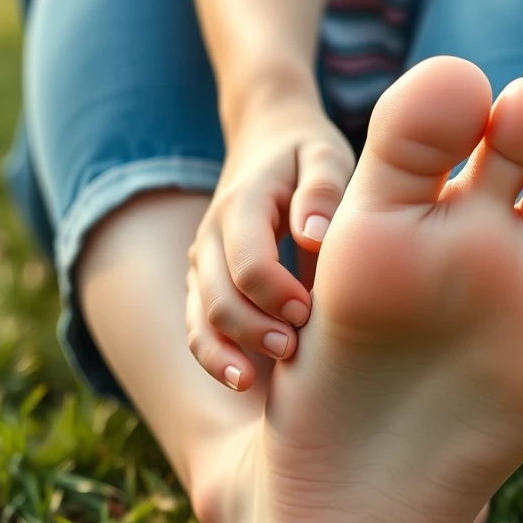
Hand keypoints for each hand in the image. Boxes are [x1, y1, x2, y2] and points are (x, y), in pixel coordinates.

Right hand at [186, 100, 354, 390]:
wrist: (267, 141)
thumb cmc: (307, 155)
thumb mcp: (324, 155)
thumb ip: (323, 189)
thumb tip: (313, 235)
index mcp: (242, 203)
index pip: (247, 259)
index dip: (274, 292)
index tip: (308, 310)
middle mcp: (212, 236)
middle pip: (217, 296)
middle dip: (251, 329)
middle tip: (292, 350)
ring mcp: (203, 263)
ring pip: (199, 318)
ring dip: (223, 352)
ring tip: (252, 381)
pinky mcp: (205, 284)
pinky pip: (198, 327)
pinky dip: (214, 355)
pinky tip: (243, 380)